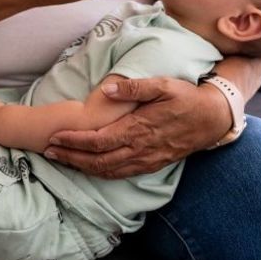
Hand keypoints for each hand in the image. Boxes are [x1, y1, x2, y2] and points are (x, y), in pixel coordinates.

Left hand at [43, 77, 230, 178]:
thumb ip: (133, 88)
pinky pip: (121, 174)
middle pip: (98, 161)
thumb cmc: (186, 98)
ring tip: (62, 159)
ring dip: (82, 167)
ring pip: (108, 171)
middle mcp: (140, 149)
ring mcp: (146, 160)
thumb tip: (105, 89)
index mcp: (138, 129)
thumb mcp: (162, 85)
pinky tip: (89, 167)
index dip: (74, 142)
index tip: (54, 138)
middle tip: (48, 151)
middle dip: (71, 157)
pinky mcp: (152, 165)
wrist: (212, 119)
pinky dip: (101, 172)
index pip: (98, 141)